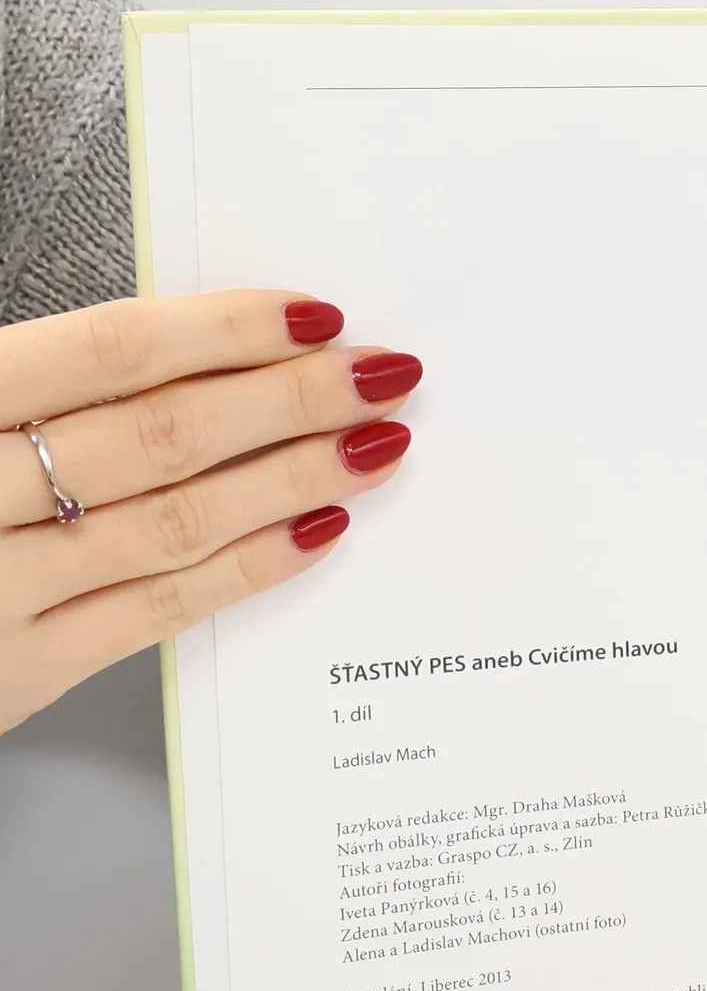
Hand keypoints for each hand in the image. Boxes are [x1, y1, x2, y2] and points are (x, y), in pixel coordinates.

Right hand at [0, 291, 419, 736]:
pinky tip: (318, 530)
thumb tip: (176, 339)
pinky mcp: (12, 675)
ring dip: (290, 480)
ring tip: (375, 446)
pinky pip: (156, 612)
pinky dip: (246, 567)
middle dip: (289, 402)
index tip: (316, 315)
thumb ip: (29, 376)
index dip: (220, 331)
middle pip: (159, 436)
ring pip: (171, 522)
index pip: (103, 353)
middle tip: (385, 375)